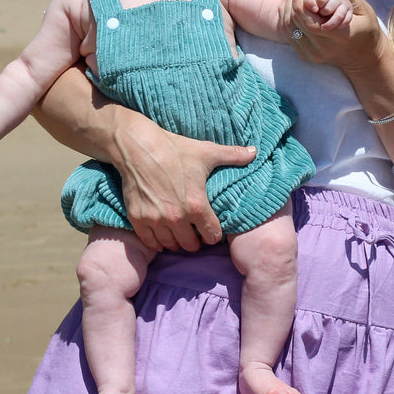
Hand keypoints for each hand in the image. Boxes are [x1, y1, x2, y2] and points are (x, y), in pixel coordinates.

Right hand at [109, 114, 256, 252]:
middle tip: (195, 231)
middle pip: (191, 246)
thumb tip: (255, 151)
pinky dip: (157, 241)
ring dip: (176, 241)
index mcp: (197, 205)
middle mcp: (176, 217)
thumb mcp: (206, 152)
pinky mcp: (138, 219)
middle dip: (195, 241)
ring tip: (179, 232)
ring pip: (171, 246)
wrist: (138, 146)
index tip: (210, 228)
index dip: (214, 234)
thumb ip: (232, 155)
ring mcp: (156, 220)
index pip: (212, 236)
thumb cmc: (175, 149)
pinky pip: (150, 242)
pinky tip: (161, 234)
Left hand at [289, 0, 386, 71]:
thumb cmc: (365, 28)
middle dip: (291, 6)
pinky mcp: (307, 56)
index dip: (300, 5)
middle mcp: (325, 49)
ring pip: (290, 32)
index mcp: (340, 38)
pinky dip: (286, 21)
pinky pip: (290, 37)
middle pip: (298, 26)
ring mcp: (314, 55)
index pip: (311, 23)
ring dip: (287, 12)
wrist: (362, 55)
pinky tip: (290, 9)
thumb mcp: (362, 9)